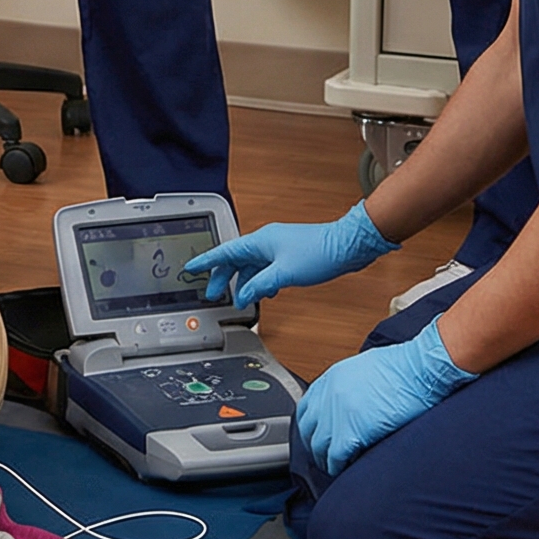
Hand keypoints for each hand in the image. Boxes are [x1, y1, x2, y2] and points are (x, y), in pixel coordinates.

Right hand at [185, 202, 395, 306]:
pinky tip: (263, 291)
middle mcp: (265, 241)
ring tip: (238, 298)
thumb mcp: (284, 274)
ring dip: (242, 281)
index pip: (225, 251)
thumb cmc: (319, 253)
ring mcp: (277, 247)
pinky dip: (258, 280)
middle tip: (214, 294)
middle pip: (235, 259)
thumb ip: (260, 285)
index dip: (206, 260)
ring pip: (250, 264)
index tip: (191, 267)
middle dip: (223, 277)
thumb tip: (244, 295)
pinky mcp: (289, 254)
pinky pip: (264, 267)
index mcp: (259, 241)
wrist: (347, 246)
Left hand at [296, 316, 475, 475]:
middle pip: (308, 428)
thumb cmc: (402, 368)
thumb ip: (350, 385)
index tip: (315, 435)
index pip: (306, 407)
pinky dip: (337, 466)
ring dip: (325, 458)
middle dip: (315, 444)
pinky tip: (345, 469)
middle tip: (324, 455)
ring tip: (335, 466)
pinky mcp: (351, 433)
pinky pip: (335, 457)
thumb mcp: (366, 368)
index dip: (310, 425)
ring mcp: (337, 414)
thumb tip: (350, 402)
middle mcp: (329, 395)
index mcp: (332, 378)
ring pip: (318, 446)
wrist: (419, 371)